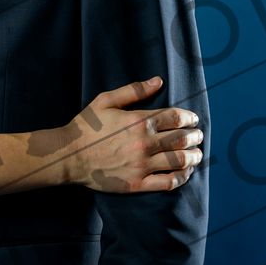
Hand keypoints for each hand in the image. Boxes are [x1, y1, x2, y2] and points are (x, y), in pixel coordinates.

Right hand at [52, 77, 203, 192]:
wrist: (68, 156)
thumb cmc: (86, 126)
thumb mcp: (105, 101)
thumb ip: (133, 91)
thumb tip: (158, 81)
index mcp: (138, 121)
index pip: (176, 117)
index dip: (189, 118)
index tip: (192, 119)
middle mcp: (144, 143)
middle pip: (182, 139)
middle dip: (195, 136)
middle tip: (197, 135)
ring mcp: (142, 165)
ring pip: (179, 160)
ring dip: (194, 156)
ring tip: (197, 154)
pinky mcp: (137, 183)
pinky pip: (168, 182)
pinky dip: (182, 177)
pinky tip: (185, 172)